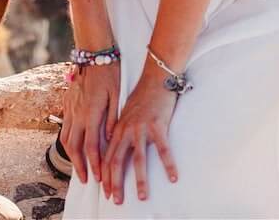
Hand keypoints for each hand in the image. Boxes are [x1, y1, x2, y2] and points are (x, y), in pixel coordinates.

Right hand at [60, 61, 120, 186]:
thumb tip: (110, 139)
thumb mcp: (116, 94)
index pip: (91, 146)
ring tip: (78, 168)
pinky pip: (64, 127)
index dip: (94, 164)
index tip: (98, 178)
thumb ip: (112, 118)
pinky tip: (72, 147)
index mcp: (92, 113)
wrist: (93, 53)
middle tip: (86, 180)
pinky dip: (67, 142)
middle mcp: (78, 114)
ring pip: (66, 139)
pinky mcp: (67, 103)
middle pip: (74, 147)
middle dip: (80, 166)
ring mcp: (70, 109)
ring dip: (72, 157)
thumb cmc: (109, 72)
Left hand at [102, 72, 179, 204]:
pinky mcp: (158, 125)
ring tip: (143, 196)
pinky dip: (168, 165)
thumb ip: (120, 132)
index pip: (108, 158)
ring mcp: (142, 128)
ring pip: (138, 159)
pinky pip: (163, 149)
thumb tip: (116, 150)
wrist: (156, 77)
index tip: (107, 193)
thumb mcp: (126, 115)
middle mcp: (127, 130)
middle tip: (117, 201)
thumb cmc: (143, 97)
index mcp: (118, 129)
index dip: (106, 177)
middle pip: (117, 162)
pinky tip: (173, 177)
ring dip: (140, 180)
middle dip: (116, 184)